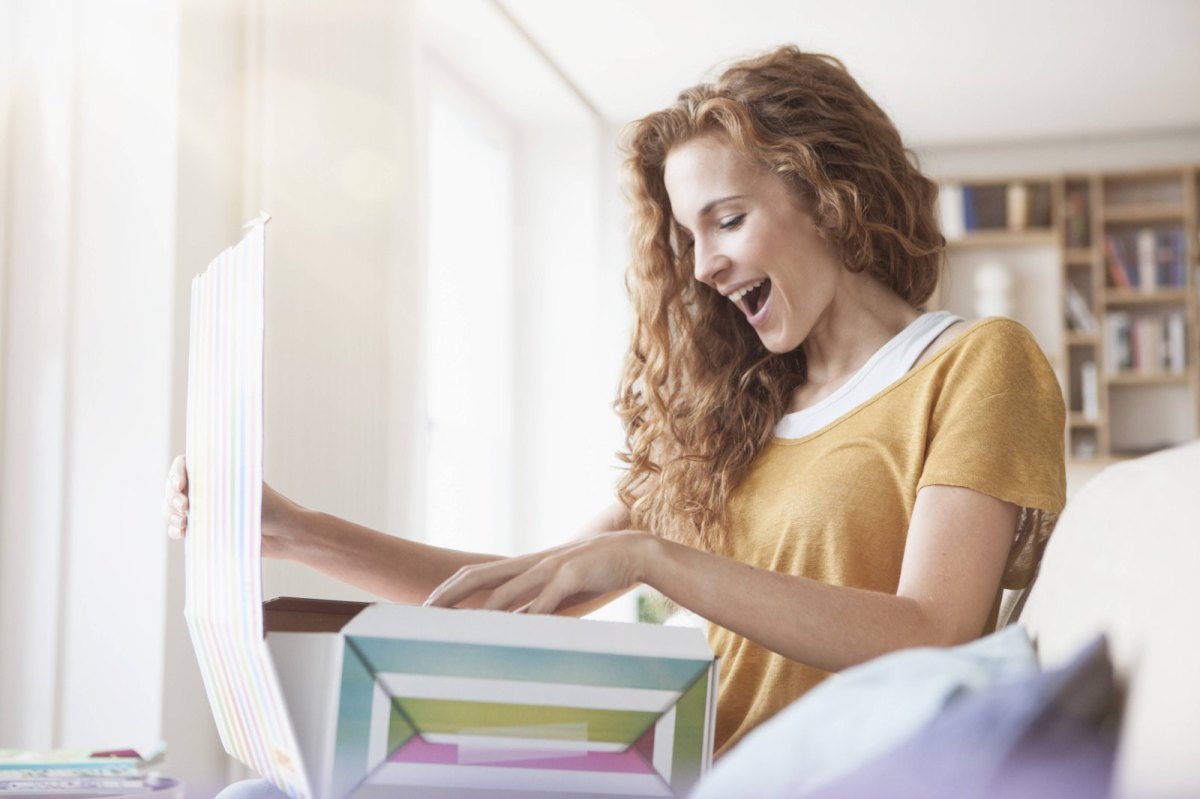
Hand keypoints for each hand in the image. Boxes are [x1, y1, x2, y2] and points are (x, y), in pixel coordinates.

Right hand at [160, 454, 299, 558]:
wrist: (283, 535)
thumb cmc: (269, 506)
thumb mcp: (246, 487)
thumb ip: (222, 478)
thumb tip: (201, 462)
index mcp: (215, 472)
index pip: (183, 465)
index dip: (176, 474)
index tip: (180, 485)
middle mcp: (206, 488)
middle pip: (172, 488)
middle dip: (172, 497)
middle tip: (185, 506)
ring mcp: (202, 509)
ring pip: (171, 508)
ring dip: (170, 513)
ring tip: (183, 521)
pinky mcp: (203, 529)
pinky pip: (177, 527)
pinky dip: (174, 529)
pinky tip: (181, 531)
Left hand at [424, 531, 656, 613]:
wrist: (633, 551)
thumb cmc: (595, 573)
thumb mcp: (559, 589)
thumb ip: (534, 605)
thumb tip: (511, 628)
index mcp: (525, 566)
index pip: (476, 574)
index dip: (449, 589)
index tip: (426, 607)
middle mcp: (531, 564)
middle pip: (479, 577)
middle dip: (449, 596)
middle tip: (424, 615)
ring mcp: (551, 568)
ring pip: (508, 592)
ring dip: (481, 613)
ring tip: (459, 630)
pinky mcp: (572, 577)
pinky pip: (546, 603)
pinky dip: (529, 619)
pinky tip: (516, 634)